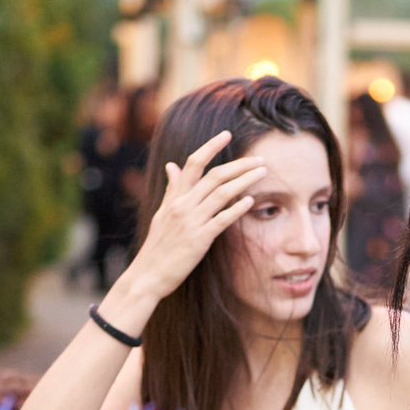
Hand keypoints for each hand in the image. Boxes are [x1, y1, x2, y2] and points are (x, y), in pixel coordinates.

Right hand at [108, 132, 266, 326]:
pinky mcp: (199, 239)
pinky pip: (221, 220)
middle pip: (214, 176)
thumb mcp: (161, 213)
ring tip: (262, 173)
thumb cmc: (157, 246)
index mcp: (174, 197)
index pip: (193, 164)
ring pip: (222, 194)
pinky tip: (251, 201)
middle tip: (260, 159)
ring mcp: (190, 221)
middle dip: (240, 165)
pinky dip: (236, 209)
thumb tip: (171, 165)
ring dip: (244, 181)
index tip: (226, 134)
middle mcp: (182, 205)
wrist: (147, 275)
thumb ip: (171, 189)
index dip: (210, 147)